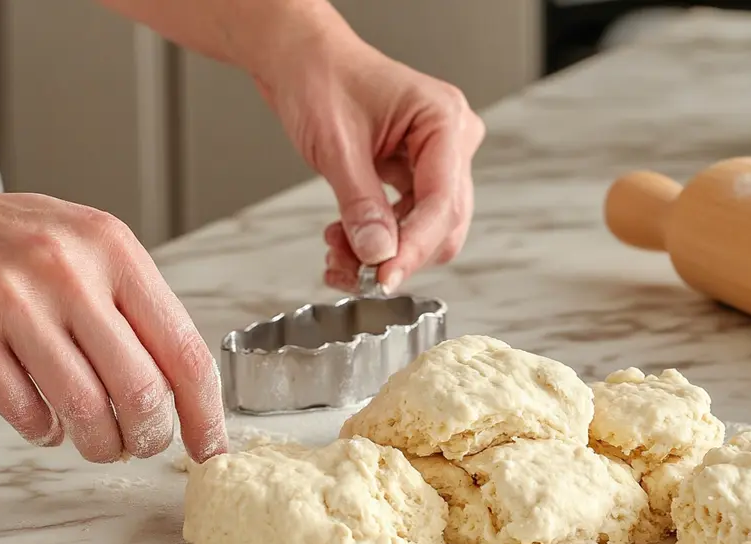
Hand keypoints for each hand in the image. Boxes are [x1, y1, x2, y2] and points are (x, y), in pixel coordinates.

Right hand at [0, 176, 227, 463]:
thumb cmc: (12, 240)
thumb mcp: (89, 248)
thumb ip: (134, 305)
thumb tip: (185, 386)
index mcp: (115, 249)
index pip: (184, 350)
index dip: (205, 412)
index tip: (210, 445)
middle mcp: (70, 270)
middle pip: (141, 389)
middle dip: (150, 436)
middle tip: (144, 445)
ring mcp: (14, 300)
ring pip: (86, 408)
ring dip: (100, 443)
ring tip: (100, 443)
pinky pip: (25, 410)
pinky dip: (44, 432)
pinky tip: (48, 424)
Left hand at [258, 30, 485, 292]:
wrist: (299, 58)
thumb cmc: (320, 77)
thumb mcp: (336, 145)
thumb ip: (360, 205)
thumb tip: (378, 255)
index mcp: (444, 120)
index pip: (442, 203)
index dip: (413, 248)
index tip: (384, 279)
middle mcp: (451, 139)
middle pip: (443, 223)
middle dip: (397, 252)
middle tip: (352, 271)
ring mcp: (436, 158)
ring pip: (425, 229)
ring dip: (383, 250)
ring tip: (337, 251)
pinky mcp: (416, 172)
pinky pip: (407, 220)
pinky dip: (377, 238)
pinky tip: (345, 238)